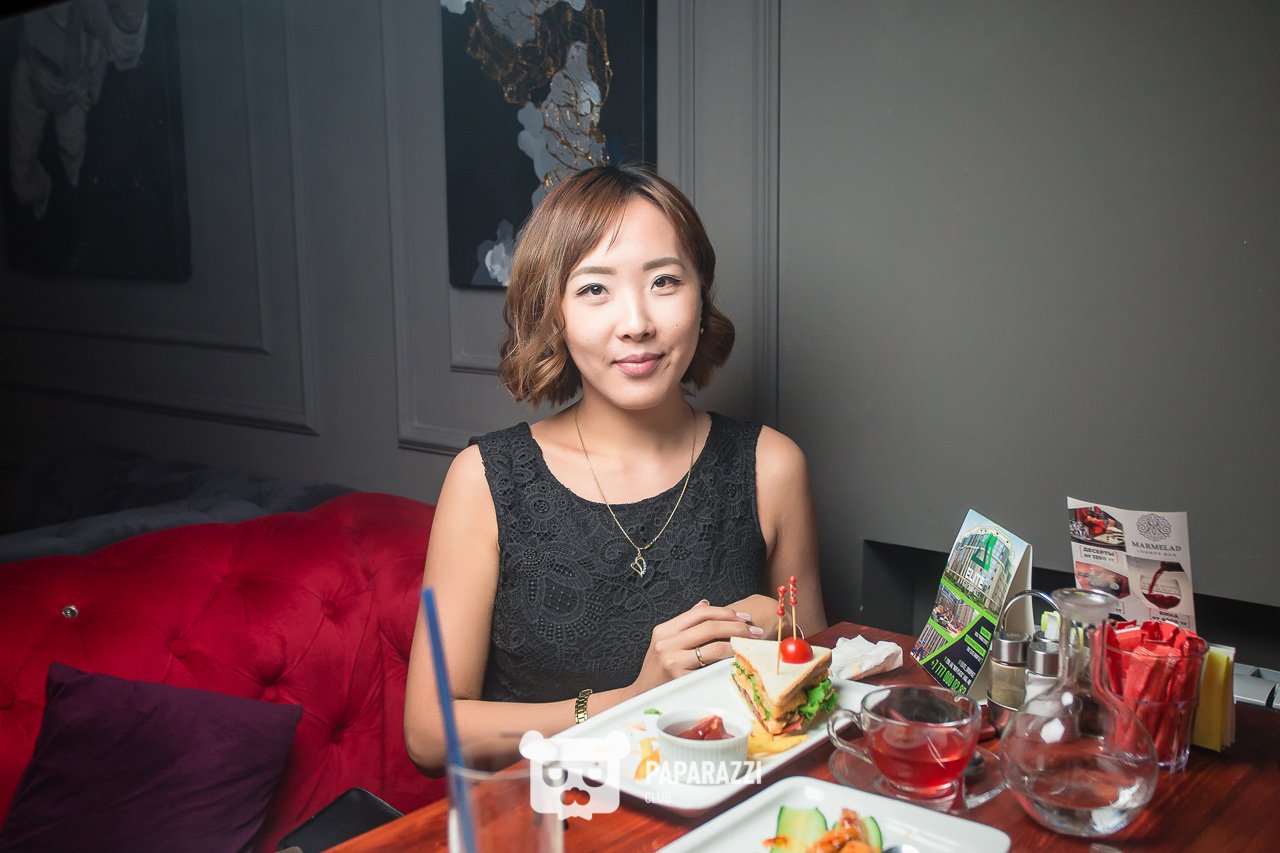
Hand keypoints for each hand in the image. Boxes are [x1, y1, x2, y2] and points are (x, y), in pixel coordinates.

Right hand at [629, 599, 763, 695]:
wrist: (642, 694)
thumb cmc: (658, 669)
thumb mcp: (666, 642)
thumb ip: (685, 624)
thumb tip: (705, 604)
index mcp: (664, 630)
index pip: (700, 613)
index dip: (725, 612)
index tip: (744, 617)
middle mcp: (667, 642)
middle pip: (709, 626)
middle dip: (737, 626)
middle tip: (755, 630)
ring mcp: (673, 661)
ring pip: (714, 646)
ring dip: (737, 643)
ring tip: (751, 644)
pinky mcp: (681, 678)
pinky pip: (711, 667)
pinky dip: (728, 662)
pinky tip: (739, 660)